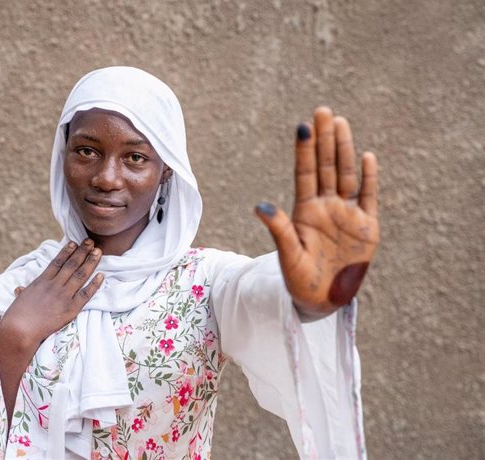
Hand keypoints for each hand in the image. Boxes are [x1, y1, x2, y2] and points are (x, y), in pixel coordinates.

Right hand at [0, 239, 103, 424]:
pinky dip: (94, 284)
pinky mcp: (70, 309)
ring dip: (90, 262)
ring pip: (80, 275)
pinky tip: (101, 275)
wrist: (19, 330)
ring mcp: (63, 296)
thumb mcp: (19, 300)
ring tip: (98, 251)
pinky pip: (86, 294)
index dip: (67, 252)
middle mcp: (54, 285)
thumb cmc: (16, 317)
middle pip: (71, 265)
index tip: (74, 242)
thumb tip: (19, 289)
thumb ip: (23, 293)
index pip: (57, 262)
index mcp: (41, 281)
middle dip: (82, 252)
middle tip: (90, 241)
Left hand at [255, 107, 378, 317]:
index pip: (304, 173)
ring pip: (345, 175)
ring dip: (344, 150)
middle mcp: (326, 206)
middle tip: (322, 111)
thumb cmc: (299, 279)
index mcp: (305, 211)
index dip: (304, 150)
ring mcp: (347, 214)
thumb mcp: (288, 255)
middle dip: (324, 140)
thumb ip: (280, 229)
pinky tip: (367, 157)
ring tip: (341, 123)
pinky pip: (369, 197)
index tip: (303, 126)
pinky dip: (369, 178)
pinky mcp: (367, 226)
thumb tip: (260, 206)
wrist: (322, 300)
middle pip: (325, 167)